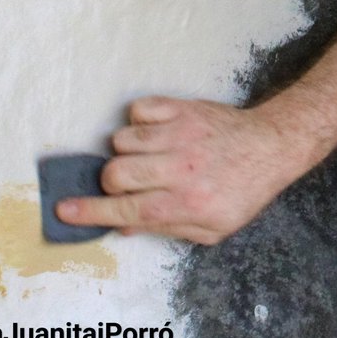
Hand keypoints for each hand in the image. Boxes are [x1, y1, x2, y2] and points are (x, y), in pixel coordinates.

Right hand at [56, 95, 305, 244]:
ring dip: (125, 152)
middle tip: (128, 183)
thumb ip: (166, 228)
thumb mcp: (212, 227)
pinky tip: (154, 132)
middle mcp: (181, 169)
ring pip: (122, 140)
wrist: (272, 146)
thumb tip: (123, 226)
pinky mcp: (184, 109)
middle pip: (116, 174)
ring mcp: (181, 135)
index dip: (90, 212)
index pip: (126, 212)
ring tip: (147, 156)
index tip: (64, 209)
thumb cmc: (243, 190)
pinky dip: (138, 121)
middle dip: (111, 182)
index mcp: (186, 203)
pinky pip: (139, 109)